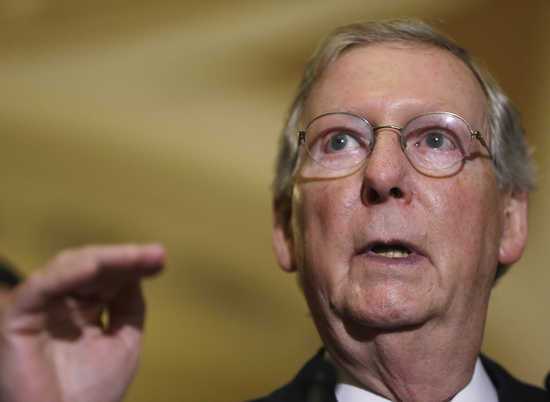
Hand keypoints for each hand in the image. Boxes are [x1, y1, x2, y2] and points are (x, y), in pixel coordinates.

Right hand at [0, 244, 164, 401]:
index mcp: (82, 310)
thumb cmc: (91, 395)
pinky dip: (66, 274)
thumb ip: (129, 307)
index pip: (107, 277)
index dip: (133, 265)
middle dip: (124, 258)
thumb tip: (138, 271)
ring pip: (68, 268)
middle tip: (155, 255)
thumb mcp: (123, 343)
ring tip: (134, 257)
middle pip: (91, 267)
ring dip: (104, 259)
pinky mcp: (17, 319)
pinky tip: (94, 266)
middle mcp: (60, 305)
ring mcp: (39, 310)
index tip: (160, 258)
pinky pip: (40, 288)